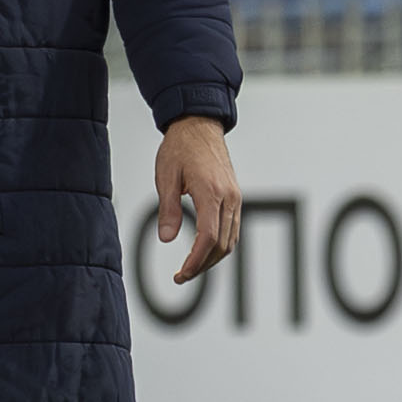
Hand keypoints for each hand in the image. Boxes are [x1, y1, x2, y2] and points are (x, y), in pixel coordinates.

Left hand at [153, 116, 240, 284]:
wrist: (199, 125)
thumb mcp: (166, 177)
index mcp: (210, 192)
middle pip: (221, 244)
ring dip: (212, 258)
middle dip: (202, 265)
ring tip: (191, 267)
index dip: (195, 261)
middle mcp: (229, 197)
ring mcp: (235, 197)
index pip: (208, 238)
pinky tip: (203, 250)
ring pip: (230, 240)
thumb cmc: (180, 147)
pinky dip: (220, 245)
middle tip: (181, 276)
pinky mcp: (235, 196)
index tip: (181, 274)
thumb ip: (168, 209)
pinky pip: (232, 229)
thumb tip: (166, 239)